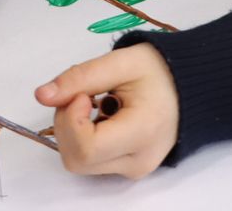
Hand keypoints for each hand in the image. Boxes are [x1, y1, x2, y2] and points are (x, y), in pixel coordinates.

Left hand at [34, 43, 178, 178]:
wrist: (190, 87)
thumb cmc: (160, 71)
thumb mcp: (121, 62)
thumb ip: (80, 77)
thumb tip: (41, 95)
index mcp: (142, 133)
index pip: (85, 148)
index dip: (71, 119)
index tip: (83, 94)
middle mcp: (138, 161)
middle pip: (76, 158)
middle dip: (67, 123)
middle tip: (85, 94)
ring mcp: (134, 170)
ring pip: (79, 161)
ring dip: (74, 130)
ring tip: (96, 103)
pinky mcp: (128, 169)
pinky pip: (90, 160)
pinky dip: (84, 137)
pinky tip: (102, 116)